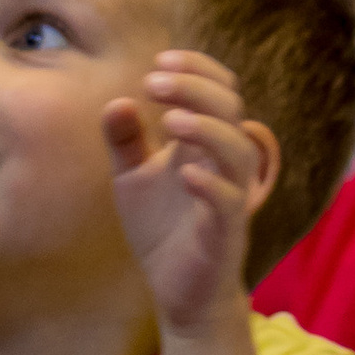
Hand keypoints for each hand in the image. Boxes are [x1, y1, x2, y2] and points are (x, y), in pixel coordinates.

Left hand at [104, 51, 279, 330]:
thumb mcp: (133, 180)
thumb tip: (116, 100)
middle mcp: (224, 163)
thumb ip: (126, 141)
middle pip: (230, 108)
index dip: (198, 68)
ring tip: (170, 121)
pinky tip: (182, 172)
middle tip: (155, 81)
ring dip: (208, 128)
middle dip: (196, 88)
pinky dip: (210, 183)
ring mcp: (229, 196)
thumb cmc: (162, 231)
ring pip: (237, 150)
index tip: (160, 60)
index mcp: (206, 144)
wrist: (179, 295)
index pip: (219, 90)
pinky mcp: (225, 233)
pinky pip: (228, 201)